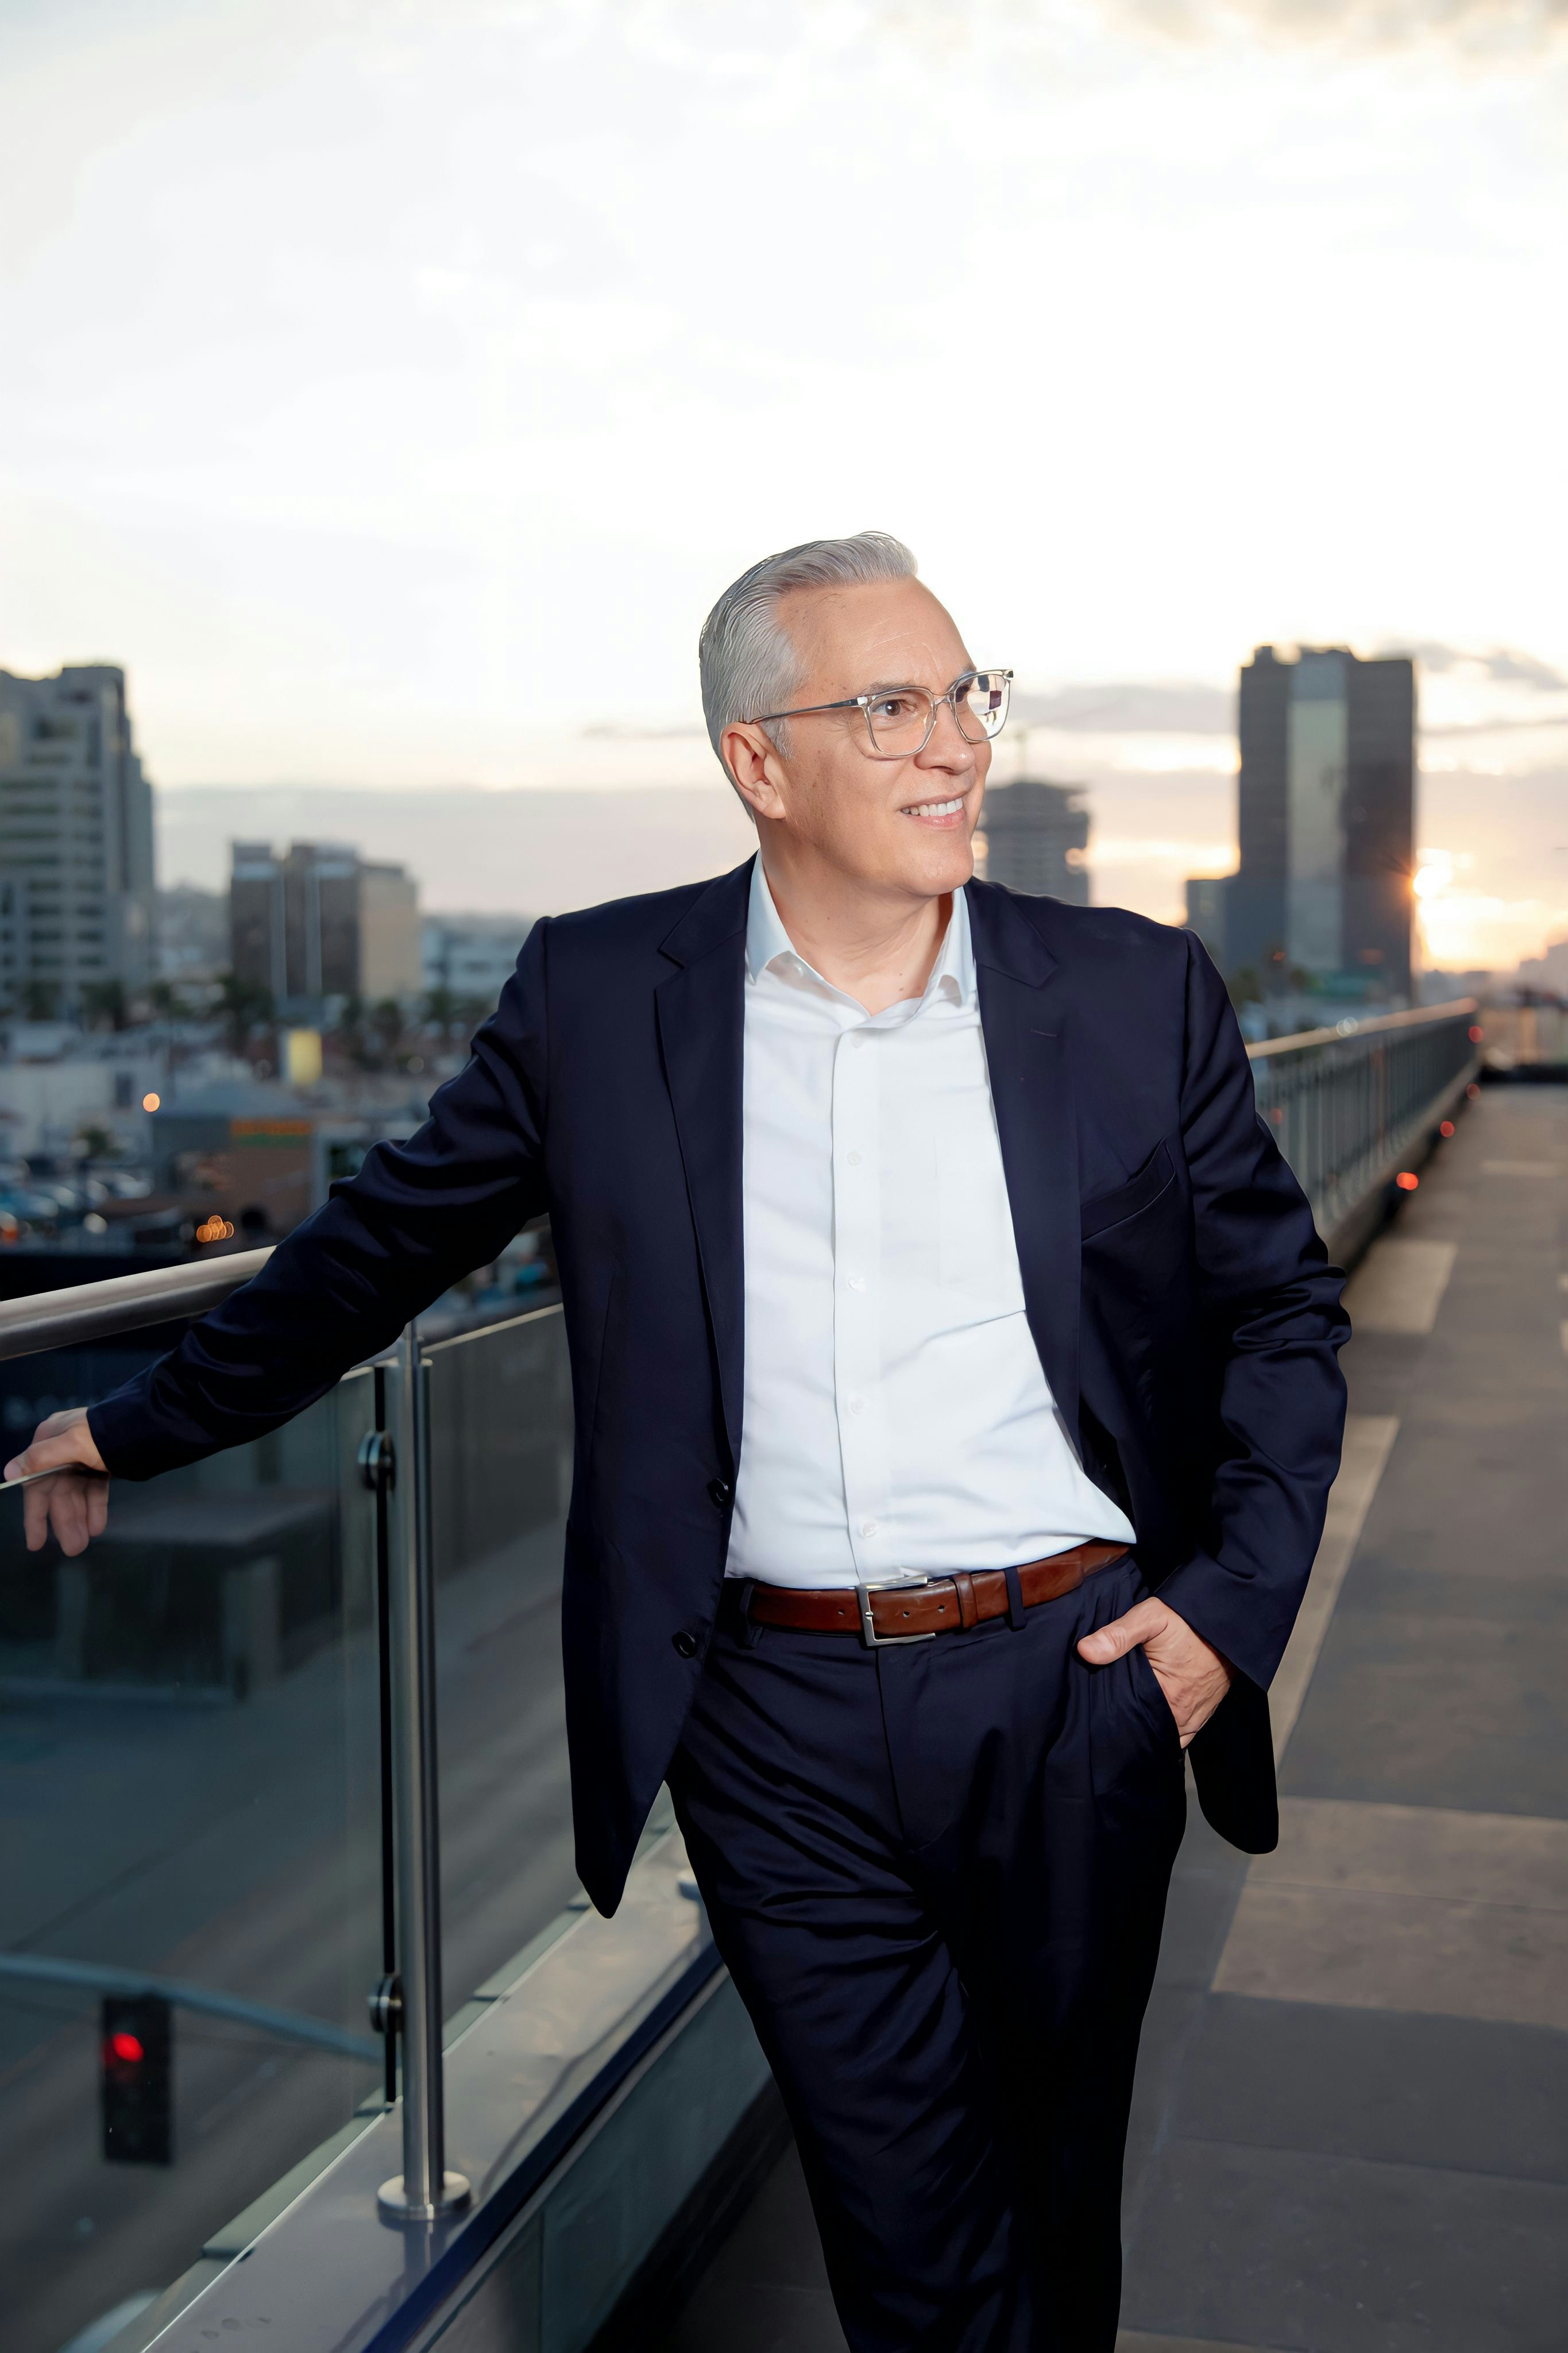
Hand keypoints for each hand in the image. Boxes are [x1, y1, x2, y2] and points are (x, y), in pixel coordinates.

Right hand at [4, 1408, 109, 1556]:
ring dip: (79, 1518)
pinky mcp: (103, 1461)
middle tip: (73, 1548)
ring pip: (77, 1493)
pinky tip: (97, 1526)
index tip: (36, 1542)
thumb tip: (8, 1472)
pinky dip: (94, 1506)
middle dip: (64, 1521)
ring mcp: (84, 1455)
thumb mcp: (72, 1442)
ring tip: (83, 1543)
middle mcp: (63, 1448)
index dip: (35, 1515)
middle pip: (58, 1492)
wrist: (145, 1422)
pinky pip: (94, 1488)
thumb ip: (40, 1458)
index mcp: (50, 1440)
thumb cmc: (104, 1432)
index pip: (35, 1483)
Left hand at [1077, 1595, 1229, 1747]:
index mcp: (1167, 1697)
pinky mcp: (1203, 1714)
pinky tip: (1151, 1719)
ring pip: (1164, 1734)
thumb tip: (1085, 1651)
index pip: (1130, 1720)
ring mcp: (1195, 1717)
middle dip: (1128, 1725)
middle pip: (1147, 1730)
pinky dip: (1166, 1730)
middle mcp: (1183, 1715)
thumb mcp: (1149, 1618)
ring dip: (1147, 1728)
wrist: (1226, 1621)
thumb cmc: (1187, 1621)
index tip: (1097, 1711)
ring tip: (1128, 1715)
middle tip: (1108, 1713)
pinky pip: (1181, 1734)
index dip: (1112, 1717)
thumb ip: (1117, 1635)